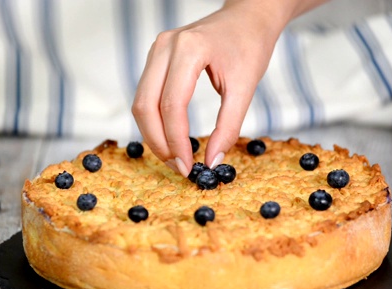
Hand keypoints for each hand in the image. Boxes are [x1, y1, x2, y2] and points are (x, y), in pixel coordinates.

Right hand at [132, 0, 325, 175]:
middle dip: (159, 143)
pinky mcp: (156, 58)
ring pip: (141, 103)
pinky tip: (170, 138)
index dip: (176, 142)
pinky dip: (155, 122)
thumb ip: (229, 127)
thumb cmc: (250, 46)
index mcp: (188, 48)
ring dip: (154, 135)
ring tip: (175, 157)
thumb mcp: (246, 88)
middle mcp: (165, 46)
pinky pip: (146, 96)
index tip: (189, 168)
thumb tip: (211, 162)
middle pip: (146, 106)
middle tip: (179, 167)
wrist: (247, 17)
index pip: (172, 105)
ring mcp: (156, 50)